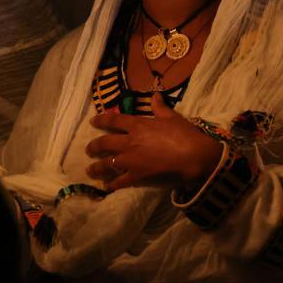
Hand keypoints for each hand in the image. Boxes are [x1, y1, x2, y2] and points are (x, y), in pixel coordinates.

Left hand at [85, 92, 223, 190]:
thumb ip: (161, 107)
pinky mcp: (136, 176)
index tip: (93, 122)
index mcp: (138, 125)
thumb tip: (155, 96)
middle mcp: (129, 142)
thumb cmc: (185, 134)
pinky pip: (119, 182)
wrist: (193, 156)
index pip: (114, 120)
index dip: (101, 120)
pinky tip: (107, 187)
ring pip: (106, 164)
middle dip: (94, 146)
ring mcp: (131, 160)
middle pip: (105, 143)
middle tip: (89, 149)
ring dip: (96, 167)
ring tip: (90, 170)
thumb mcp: (173, 117)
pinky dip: (112, 185)